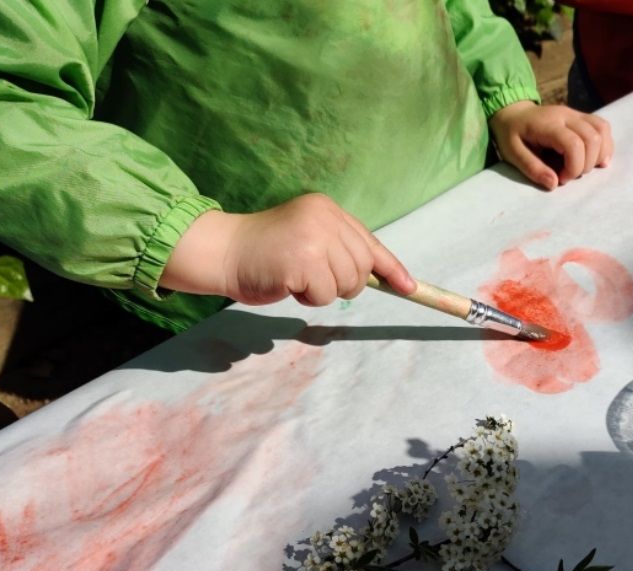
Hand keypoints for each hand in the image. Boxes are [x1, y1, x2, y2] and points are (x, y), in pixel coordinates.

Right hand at [162, 193, 414, 305]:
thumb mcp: (307, 238)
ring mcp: (314, 239)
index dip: (391, 268)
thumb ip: (338, 249)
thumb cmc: (266, 252)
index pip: (370, 242)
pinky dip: (309, 298)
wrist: (223, 252)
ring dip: (324, 291)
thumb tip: (381, 276)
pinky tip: (288, 283)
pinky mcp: (303, 262)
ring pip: (347, 284)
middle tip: (315, 280)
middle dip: (347, 283)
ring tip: (297, 277)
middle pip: (363, 267)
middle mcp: (324, 219)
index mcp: (327, 209)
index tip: (408, 287)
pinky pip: (326, 296)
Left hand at [488, 101, 612, 190]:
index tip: (561, 178)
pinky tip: (596, 158)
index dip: (573, 167)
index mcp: (548, 124)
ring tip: (585, 167)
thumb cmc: (511, 134)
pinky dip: (605, 145)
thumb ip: (532, 168)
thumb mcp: (512, 153)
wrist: (513, 112)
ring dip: (600, 154)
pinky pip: (603, 127)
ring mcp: (576, 113)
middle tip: (570, 174)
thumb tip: (554, 184)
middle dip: (586, 164)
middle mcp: (566, 115)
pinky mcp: (582, 117)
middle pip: (592, 138)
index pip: (574, 144)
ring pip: (602, 130)